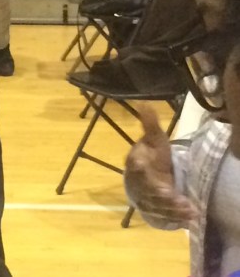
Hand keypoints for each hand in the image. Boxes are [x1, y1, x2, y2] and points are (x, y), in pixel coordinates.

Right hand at [124, 106, 197, 222]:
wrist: (146, 179)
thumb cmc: (151, 157)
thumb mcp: (154, 140)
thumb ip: (150, 125)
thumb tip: (144, 104)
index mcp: (135, 163)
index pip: (134, 164)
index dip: (137, 165)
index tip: (140, 163)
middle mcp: (137, 182)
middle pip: (147, 189)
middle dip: (161, 194)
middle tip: (176, 197)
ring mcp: (144, 198)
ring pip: (157, 206)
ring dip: (173, 209)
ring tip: (191, 210)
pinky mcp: (153, 211)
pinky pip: (164, 217)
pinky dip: (176, 219)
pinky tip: (190, 220)